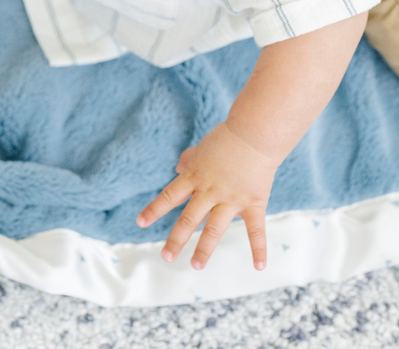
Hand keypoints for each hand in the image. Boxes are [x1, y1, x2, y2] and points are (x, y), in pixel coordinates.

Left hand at [136, 121, 278, 270]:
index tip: (140, 223)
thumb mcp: (202, 146)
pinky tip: (258, 266)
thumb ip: (189, 158)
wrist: (255, 132)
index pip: (170, 196)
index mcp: (195, 176)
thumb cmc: (227, 136)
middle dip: (176, 239)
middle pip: (188, 218)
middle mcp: (210, 191)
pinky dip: (258, 248)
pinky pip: (256, 229)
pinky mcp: (253, 202)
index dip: (154, 209)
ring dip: (204, 249)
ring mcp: (231, 199)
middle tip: (166, 256)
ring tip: (196, 265)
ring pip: (214, 229)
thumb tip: (178, 167)